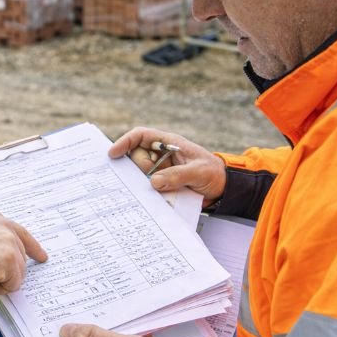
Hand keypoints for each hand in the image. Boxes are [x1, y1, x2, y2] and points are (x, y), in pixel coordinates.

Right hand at [110, 126, 225, 206]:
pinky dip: (146, 193)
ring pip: (139, 174)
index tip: (113, 154)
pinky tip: (150, 200)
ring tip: (153, 192)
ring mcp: (160, 170)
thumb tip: (154, 183)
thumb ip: (177, 176)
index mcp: (168, 143)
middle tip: (148, 180)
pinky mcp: (162, 185)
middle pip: (136, 157)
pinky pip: (147, 187)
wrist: (223, 189)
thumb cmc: (213, 173)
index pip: (141, 136)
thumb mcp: (198, 172)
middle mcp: (161, 155)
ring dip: (141, 182)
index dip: (125, 142)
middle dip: (137, 169)